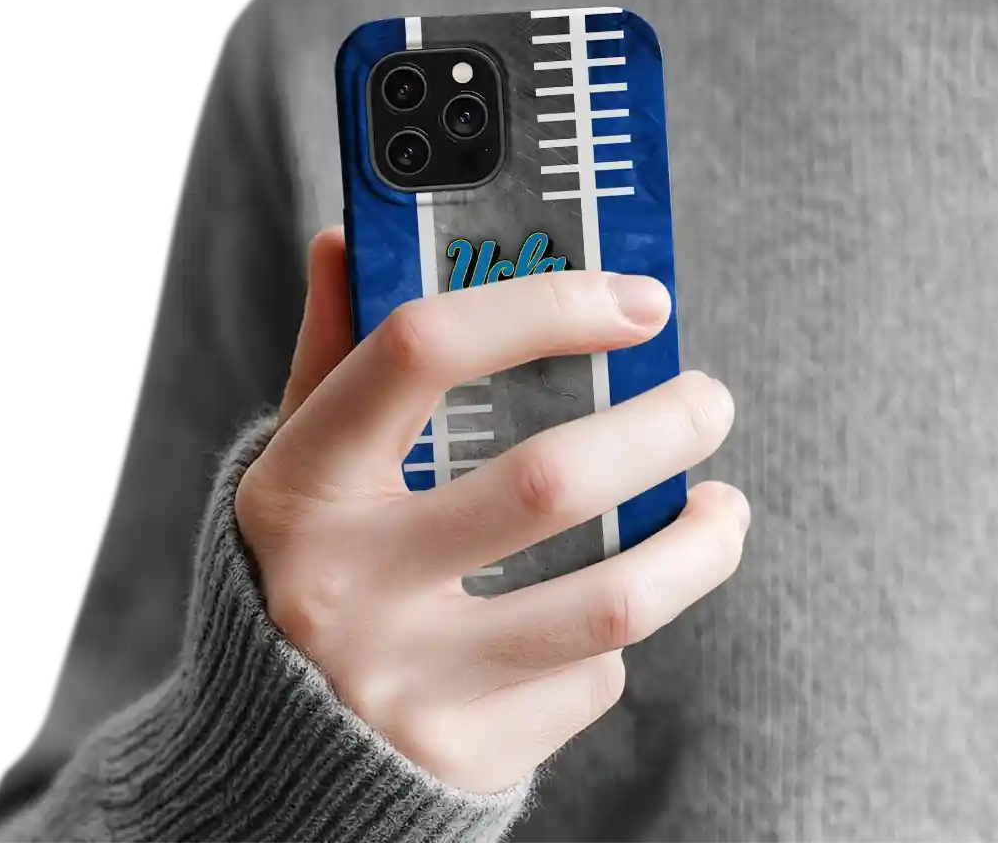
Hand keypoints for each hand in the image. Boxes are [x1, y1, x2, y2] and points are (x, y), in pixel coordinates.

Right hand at [235, 227, 749, 793]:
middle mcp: (341, 585)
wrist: (274, 749)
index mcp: (302, 484)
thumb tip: (346, 240)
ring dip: (698, 545)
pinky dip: (611, 637)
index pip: (421, 350)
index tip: (637, 301)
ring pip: (608, 604)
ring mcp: (403, 684)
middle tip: (710, 400)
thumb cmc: (307, 566)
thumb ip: (331, 354)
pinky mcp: (462, 756)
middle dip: (664, 427)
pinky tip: (598, 615)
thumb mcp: (300, 460)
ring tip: (724, 509)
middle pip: (546, 482)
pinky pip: (589, 680)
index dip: (542, 306)